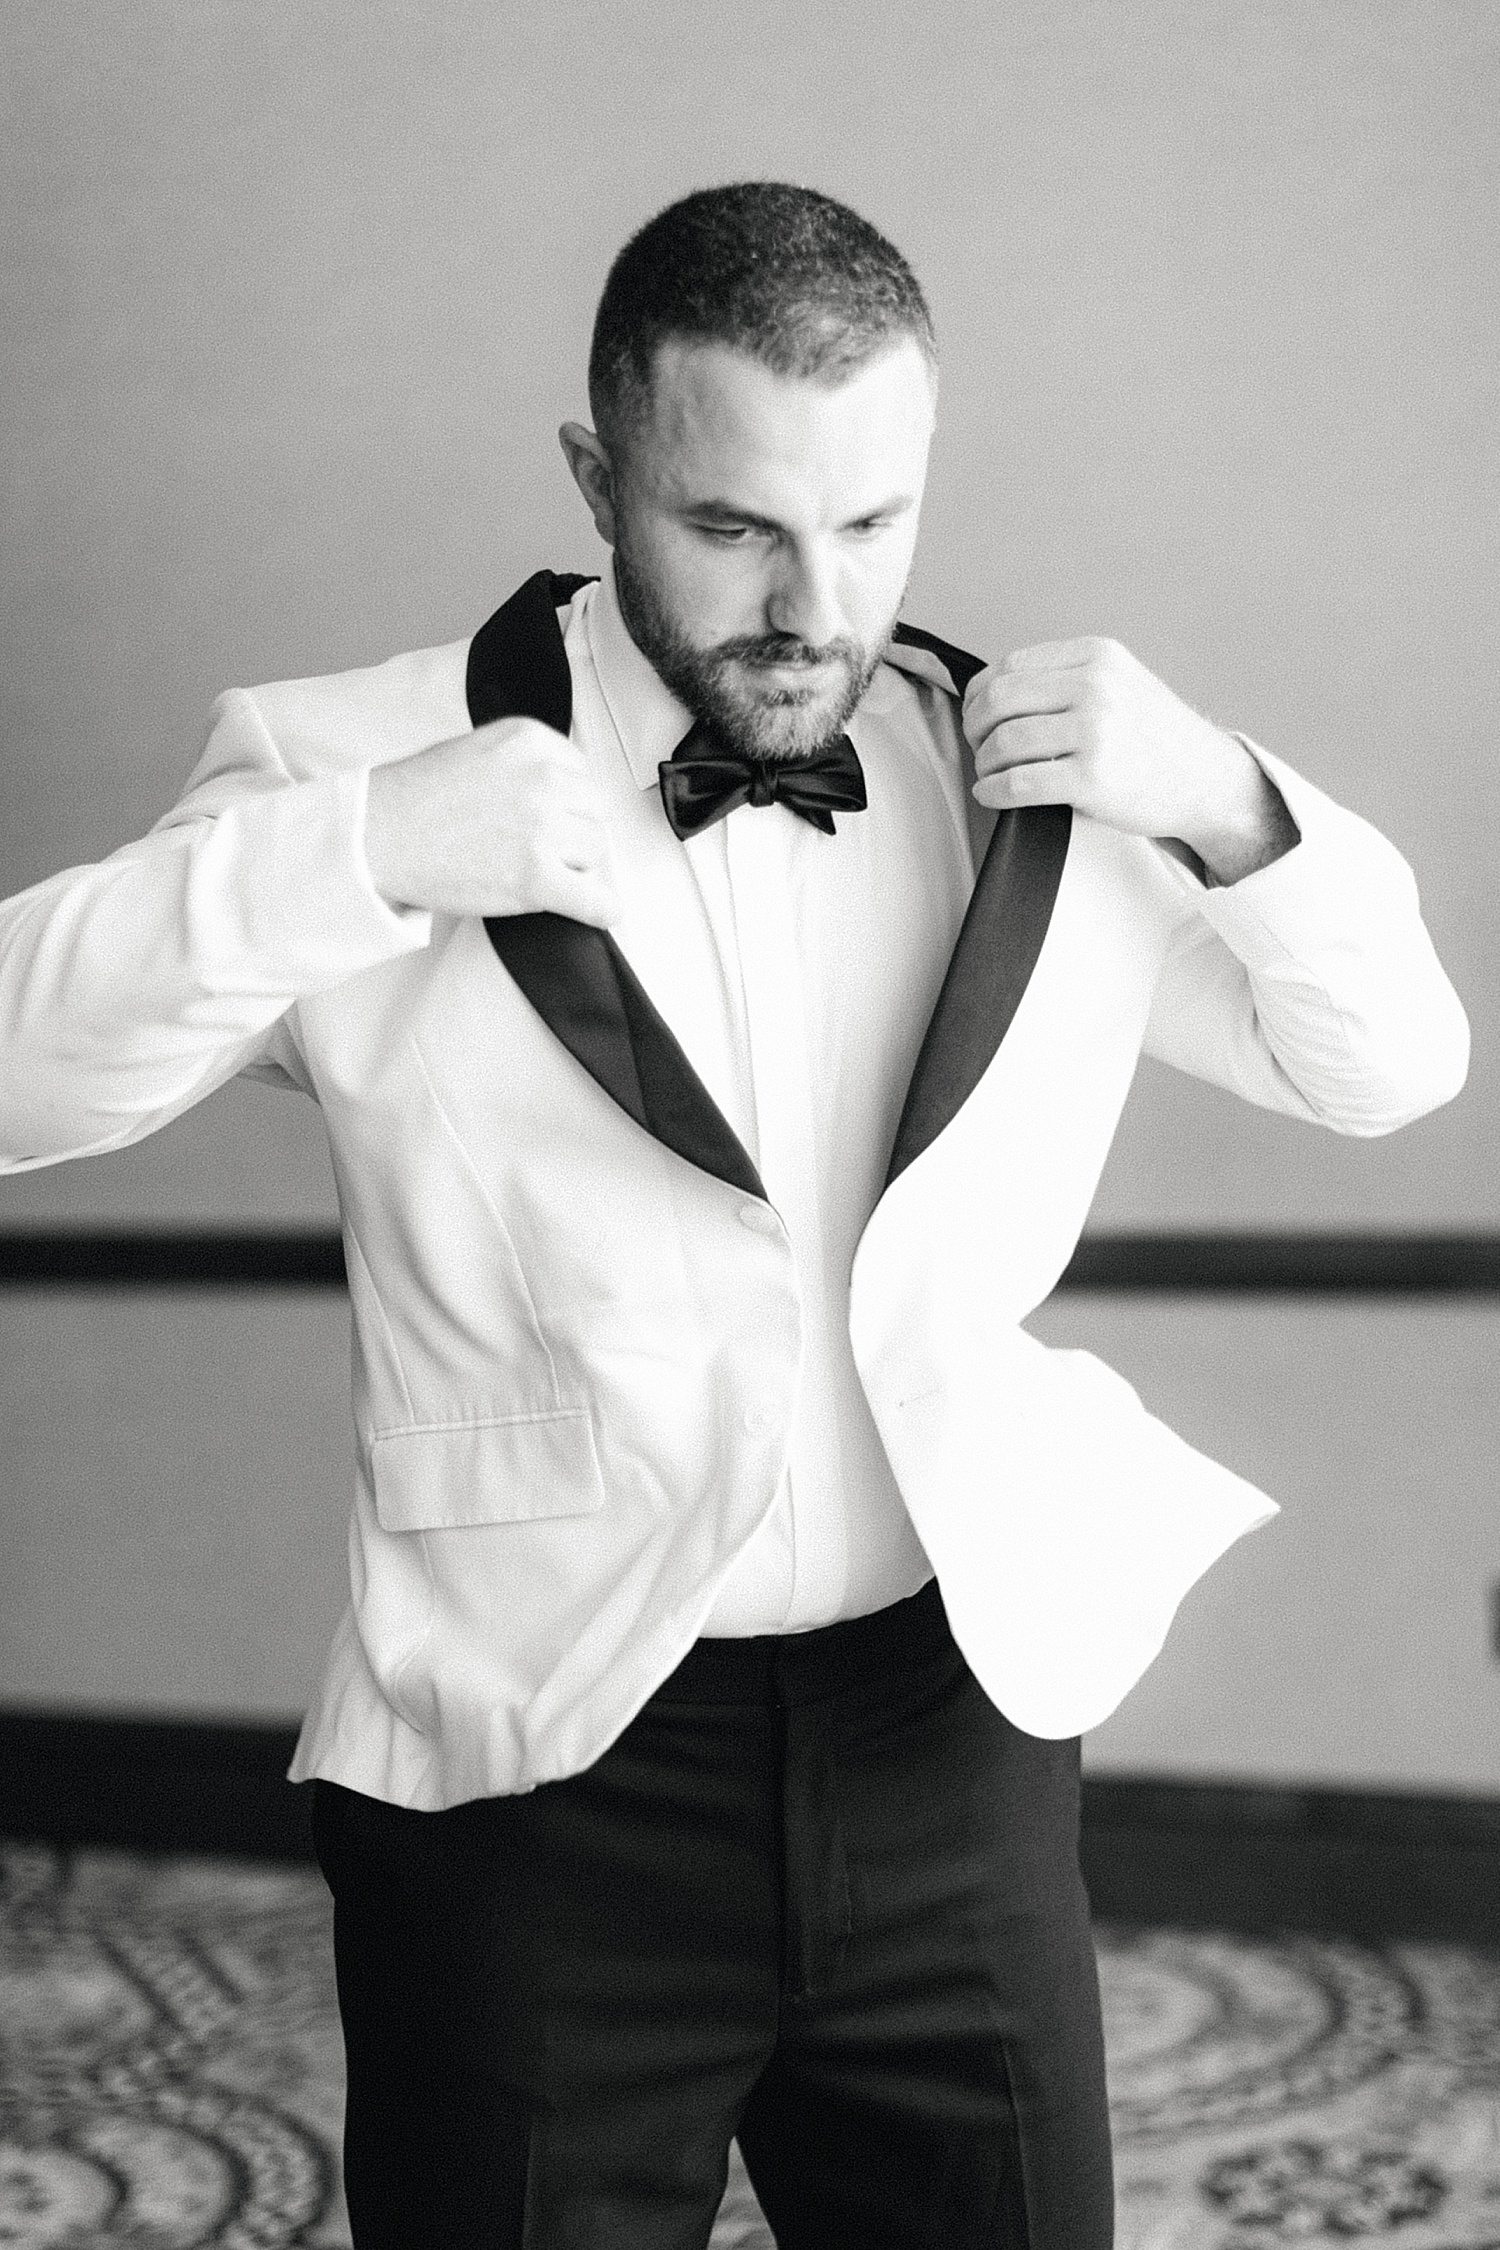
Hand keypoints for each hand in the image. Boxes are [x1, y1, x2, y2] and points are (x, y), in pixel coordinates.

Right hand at [363, 718, 618, 924]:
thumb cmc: (417, 798)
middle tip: (526, 847)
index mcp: (532, 740)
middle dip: (568, 834)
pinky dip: (600, 910)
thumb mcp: (481, 751)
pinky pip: (595, 900)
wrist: (378, 836)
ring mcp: (542, 827)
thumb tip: (568, 795)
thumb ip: (527, 764)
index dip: (563, 803)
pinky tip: (597, 912)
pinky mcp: (536, 877)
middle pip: (592, 814)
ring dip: (570, 866)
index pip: (581, 776)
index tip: (539, 817)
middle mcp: (543, 778)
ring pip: (593, 853)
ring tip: (523, 867)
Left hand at [963, 637, 1298, 883]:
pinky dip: (992, 792)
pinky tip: (992, 795)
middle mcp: (1095, 686)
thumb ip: (1066, 679)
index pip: (1010, 666)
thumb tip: (993, 694)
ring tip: (990, 774)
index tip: (977, 717)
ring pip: (1003, 742)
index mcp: (1096, 656)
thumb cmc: (1155, 738)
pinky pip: (1017, 783)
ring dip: (984, 763)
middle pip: (998, 701)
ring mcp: (1094, 731)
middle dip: (975, 728)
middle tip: (980, 748)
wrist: (1204, 779)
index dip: (979, 695)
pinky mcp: (1091, 778)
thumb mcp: (1119, 683)